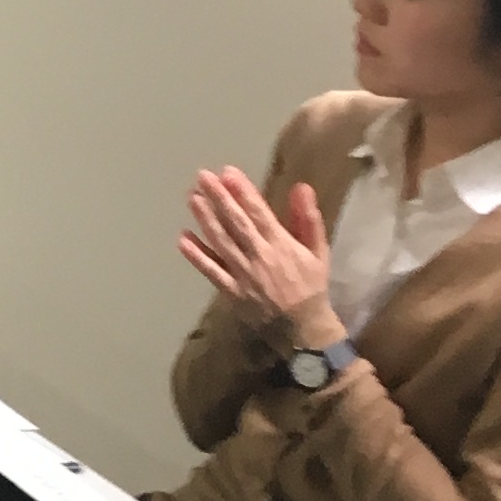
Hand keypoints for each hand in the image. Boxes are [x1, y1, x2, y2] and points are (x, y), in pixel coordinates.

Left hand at [179, 164, 339, 345]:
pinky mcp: (231, 291)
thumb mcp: (318, 251)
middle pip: (235, 223)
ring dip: (205, 219)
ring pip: (221, 242)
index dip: (242, 191)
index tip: (228, 172)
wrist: (303, 328)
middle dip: (218, 198)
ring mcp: (243, 274)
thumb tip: (302, 188)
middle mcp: (259, 256)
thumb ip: (308, 219)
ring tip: (191, 197)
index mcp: (281, 244)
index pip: (259, 213)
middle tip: (202, 176)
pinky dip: (197, 255)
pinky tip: (182, 238)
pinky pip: (211, 271)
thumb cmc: (310, 286)